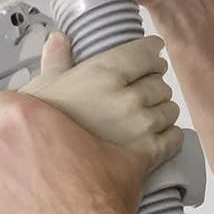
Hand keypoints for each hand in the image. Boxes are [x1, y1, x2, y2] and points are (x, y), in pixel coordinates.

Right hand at [19, 32, 179, 155]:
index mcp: (104, 73)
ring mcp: (140, 127)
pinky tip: (155, 136)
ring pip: (169, 110)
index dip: (150, 52)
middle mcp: (127, 98)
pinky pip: (173, 138)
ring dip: (161, 110)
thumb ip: (56, 60)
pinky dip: (168, 136)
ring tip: (145, 114)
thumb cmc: (40, 130)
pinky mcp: (148, 155)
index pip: (147, 52)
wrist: (43, 174)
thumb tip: (59, 38)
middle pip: (160, 82)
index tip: (149, 54)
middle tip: (142, 88)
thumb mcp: (42, 88)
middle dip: (153, 83)